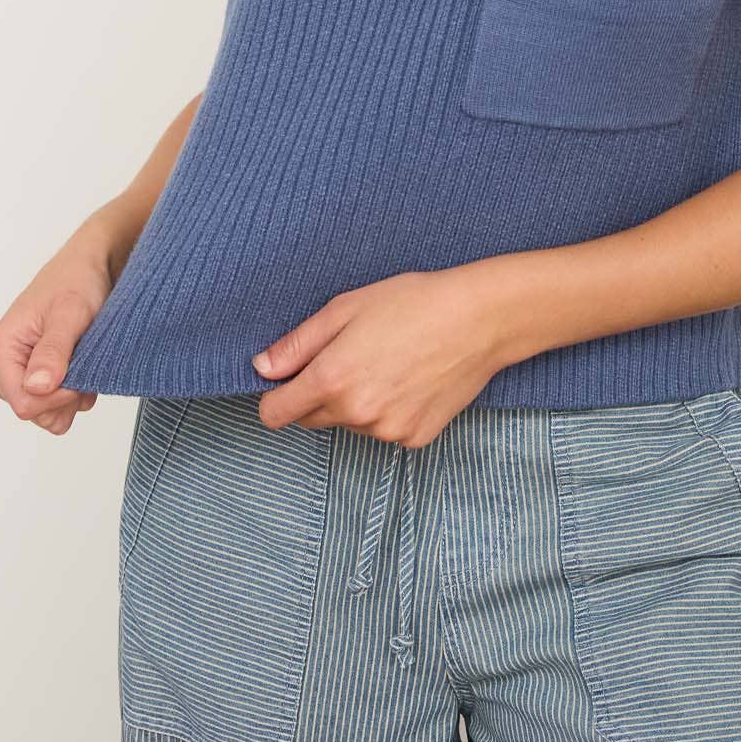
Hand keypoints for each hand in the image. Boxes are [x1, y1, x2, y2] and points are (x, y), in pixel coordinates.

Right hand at [0, 220, 113, 434]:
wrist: (89, 268)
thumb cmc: (76, 282)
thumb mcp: (69, 314)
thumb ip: (53, 351)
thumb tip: (36, 387)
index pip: (24, 403)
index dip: (58, 396)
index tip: (79, 372)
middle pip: (33, 411)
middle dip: (65, 395)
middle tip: (84, 362)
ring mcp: (15, 373)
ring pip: (45, 413)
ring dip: (72, 395)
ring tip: (84, 361)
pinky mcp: (32, 376)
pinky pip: (53, 407)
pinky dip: (74, 393)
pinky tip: (83, 366)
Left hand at [253, 266, 509, 446]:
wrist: (478, 320)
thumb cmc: (412, 303)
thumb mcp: (345, 309)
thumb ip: (297, 344)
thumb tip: (262, 368)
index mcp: (331, 379)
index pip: (275, 413)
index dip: (276, 395)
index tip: (288, 381)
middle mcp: (356, 413)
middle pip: (311, 419)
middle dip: (317, 395)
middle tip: (350, 357)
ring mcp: (387, 430)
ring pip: (350, 424)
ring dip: (356, 403)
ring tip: (389, 362)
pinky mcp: (414, 438)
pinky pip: (384, 431)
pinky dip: (389, 412)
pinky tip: (410, 380)